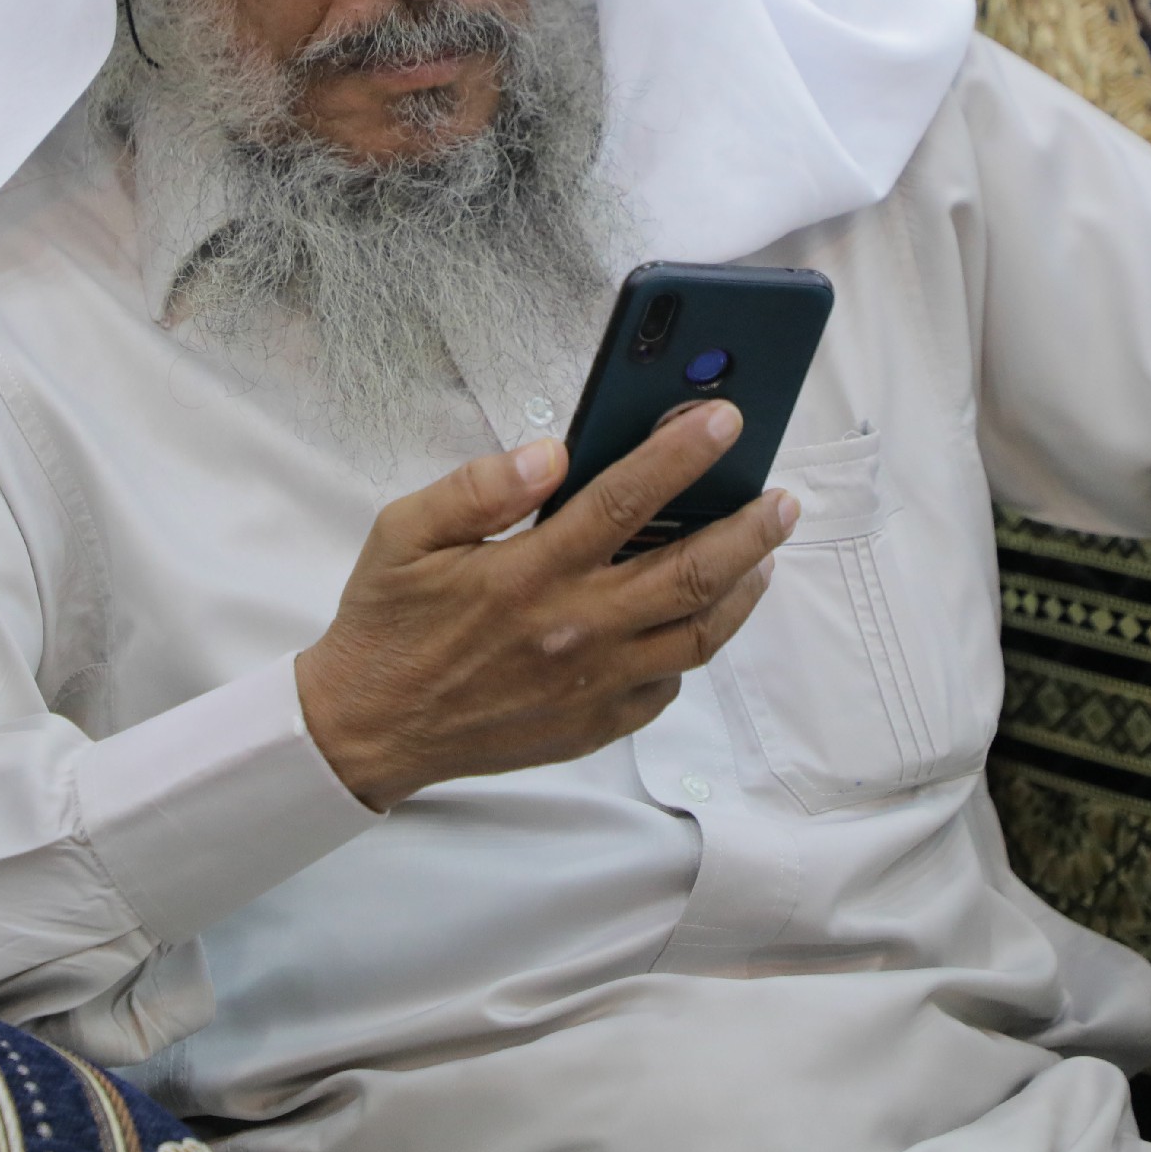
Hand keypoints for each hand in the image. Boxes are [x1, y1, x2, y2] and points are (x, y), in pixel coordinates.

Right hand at [293, 400, 798, 809]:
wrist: (368, 731)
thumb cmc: (388, 624)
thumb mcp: (404, 533)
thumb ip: (479, 487)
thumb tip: (551, 454)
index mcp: (529, 574)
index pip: (625, 501)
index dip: (682, 454)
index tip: (725, 420)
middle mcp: (574, 631)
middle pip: (690, 573)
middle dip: (748, 528)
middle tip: (782, 499)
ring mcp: (593, 685)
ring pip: (699, 634)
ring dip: (743, 588)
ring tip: (765, 552)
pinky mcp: (596, 724)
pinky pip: (668, 684)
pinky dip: (694, 644)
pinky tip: (700, 614)